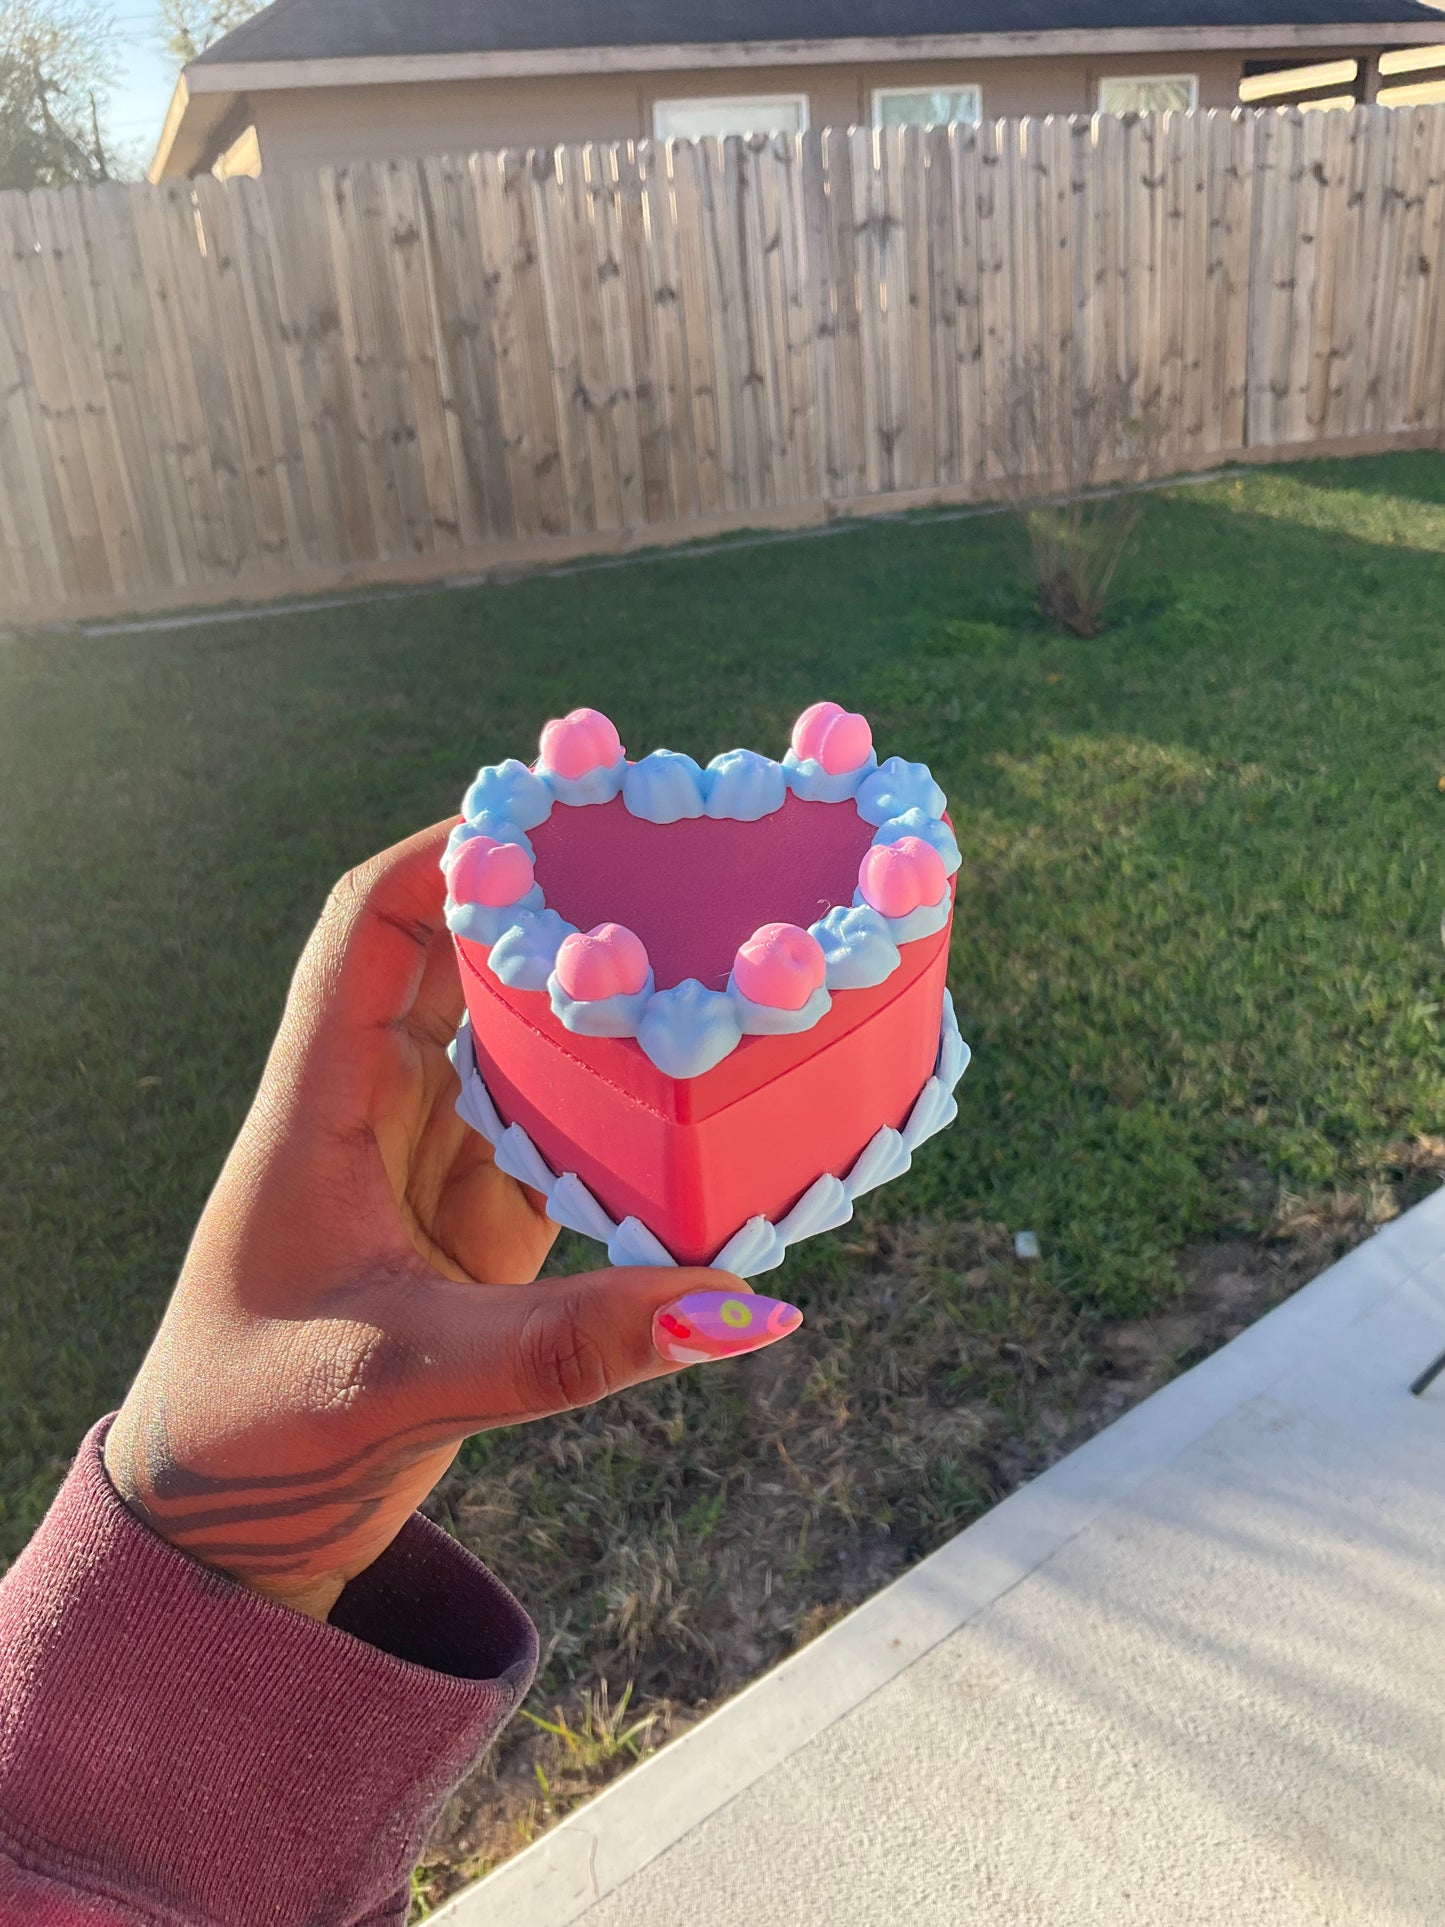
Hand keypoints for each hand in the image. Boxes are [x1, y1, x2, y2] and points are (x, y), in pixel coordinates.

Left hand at [104, 823, 800, 1620]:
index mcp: (316, 1106)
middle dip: (551, 918)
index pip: (365, 927)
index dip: (448, 857)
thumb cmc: (253, 1436)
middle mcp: (373, 1117)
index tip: (551, 816)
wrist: (224, 1531)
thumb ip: (564, 1347)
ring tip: (702, 969)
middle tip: (666, 876)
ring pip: (522, 1057)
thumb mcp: (399, 1381)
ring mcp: (430, 1175)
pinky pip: (562, 1152)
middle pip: (460, 967)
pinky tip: (697, 1115)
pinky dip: (623, 1130)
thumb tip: (734, 1306)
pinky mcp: (476, 1237)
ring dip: (597, 1022)